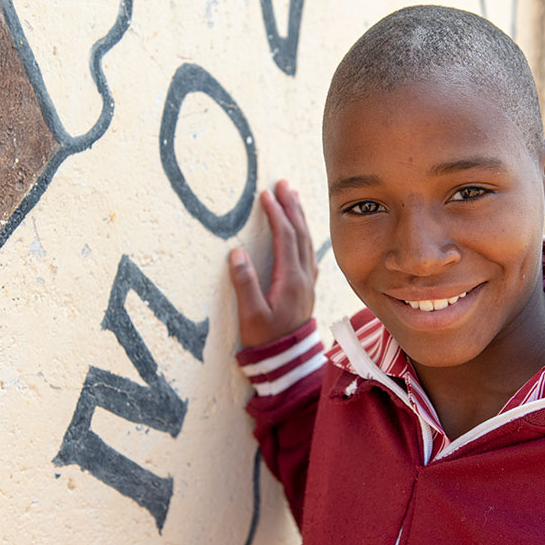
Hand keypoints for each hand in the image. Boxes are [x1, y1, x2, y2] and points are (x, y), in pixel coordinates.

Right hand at [229, 180, 316, 347]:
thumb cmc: (266, 339)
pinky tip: (300, 229)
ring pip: (306, 241)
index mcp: (289, 279)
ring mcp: (307, 281)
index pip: (286, 237)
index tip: (266, 195)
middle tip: (282, 184)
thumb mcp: (250, 315)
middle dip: (291, 206)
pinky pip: (308, 252)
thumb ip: (244, 284)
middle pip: (300, 233)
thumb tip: (236, 252)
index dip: (276, 214)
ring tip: (291, 197)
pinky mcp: (306, 287)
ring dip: (299, 217)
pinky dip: (304, 234)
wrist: (288, 360)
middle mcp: (303, 276)